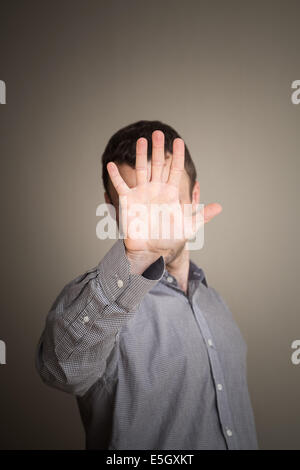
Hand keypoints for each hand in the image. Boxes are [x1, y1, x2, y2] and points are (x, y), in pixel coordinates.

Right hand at [107, 130, 221, 272]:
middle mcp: (156, 190)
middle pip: (158, 165)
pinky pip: (120, 186)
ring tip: (141, 140)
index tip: (178, 141)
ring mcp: (141, 194)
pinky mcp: (128, 201)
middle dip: (158, 149)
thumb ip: (202, 215)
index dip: (176, 156)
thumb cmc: (169, 240)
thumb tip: (220, 207)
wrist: (151, 251)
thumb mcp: (188, 227)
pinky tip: (111, 164)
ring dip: (140, 155)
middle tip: (158, 133)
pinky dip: (115, 176)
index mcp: (170, 194)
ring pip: (141, 170)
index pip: (174, 170)